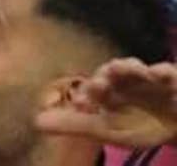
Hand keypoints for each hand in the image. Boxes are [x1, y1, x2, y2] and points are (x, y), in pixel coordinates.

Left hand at [35, 59, 176, 148]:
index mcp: (106, 90)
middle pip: (109, 72)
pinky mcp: (169, 77)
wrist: (175, 125)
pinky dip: (161, 71)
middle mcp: (122, 79)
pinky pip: (165, 72)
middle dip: (105, 76)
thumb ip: (76, 125)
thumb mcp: (109, 130)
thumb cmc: (138, 125)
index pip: (91, 87)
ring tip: (125, 70)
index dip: (87, 93)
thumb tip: (35, 122)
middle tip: (100, 84)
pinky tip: (156, 73)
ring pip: (133, 67)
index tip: (83, 102)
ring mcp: (145, 76)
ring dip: (127, 67)